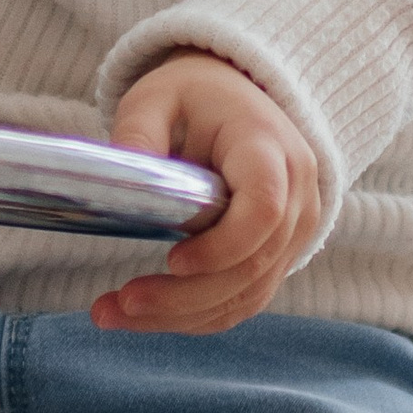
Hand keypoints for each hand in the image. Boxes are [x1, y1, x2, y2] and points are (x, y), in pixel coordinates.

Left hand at [93, 52, 323, 335]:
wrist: (239, 98)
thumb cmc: (195, 97)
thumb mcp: (156, 96)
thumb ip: (138, 132)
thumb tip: (116, 182)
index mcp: (269, 148)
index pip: (265, 209)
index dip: (222, 246)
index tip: (171, 261)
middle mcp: (298, 194)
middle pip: (253, 264)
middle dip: (186, 296)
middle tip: (121, 303)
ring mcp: (296, 230)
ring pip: (249, 293)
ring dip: (183, 315)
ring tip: (114, 314)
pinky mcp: (280, 255)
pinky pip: (245, 298)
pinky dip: (197, 315)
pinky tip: (147, 316)